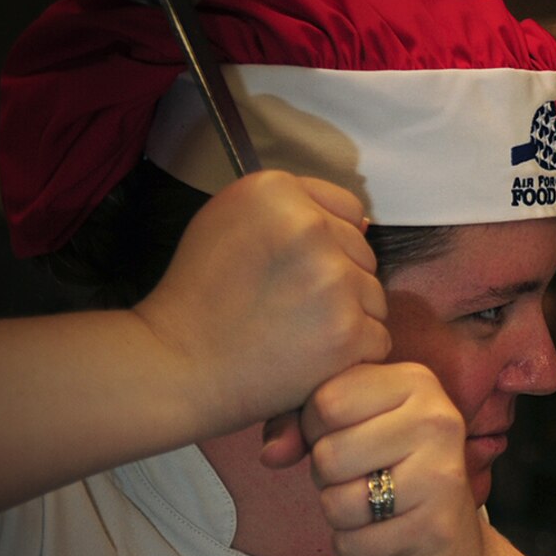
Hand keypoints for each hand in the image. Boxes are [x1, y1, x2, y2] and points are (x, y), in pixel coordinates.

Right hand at [131, 171, 389, 447]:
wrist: (177, 364)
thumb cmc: (200, 295)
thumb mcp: (228, 222)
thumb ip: (290, 210)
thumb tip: (362, 222)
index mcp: (276, 191)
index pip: (347, 208)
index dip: (326, 243)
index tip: (293, 269)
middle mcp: (309, 226)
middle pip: (363, 253)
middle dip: (338, 280)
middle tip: (289, 306)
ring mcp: (333, 280)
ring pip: (374, 296)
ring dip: (349, 317)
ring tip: (298, 333)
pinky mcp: (348, 331)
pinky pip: (378, 338)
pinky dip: (353, 354)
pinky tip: (312, 358)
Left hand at [301, 361, 488, 555]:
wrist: (450, 543)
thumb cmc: (389, 472)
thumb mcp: (348, 428)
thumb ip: (300, 424)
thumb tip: (271, 453)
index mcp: (416, 382)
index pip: (327, 401)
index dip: (315, 429)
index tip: (344, 438)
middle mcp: (437, 420)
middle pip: (329, 454)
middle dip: (327, 477)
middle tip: (360, 478)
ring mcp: (441, 474)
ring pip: (338, 501)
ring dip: (339, 514)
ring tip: (371, 505)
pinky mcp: (435, 528)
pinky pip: (353, 542)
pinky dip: (354, 546)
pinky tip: (382, 535)